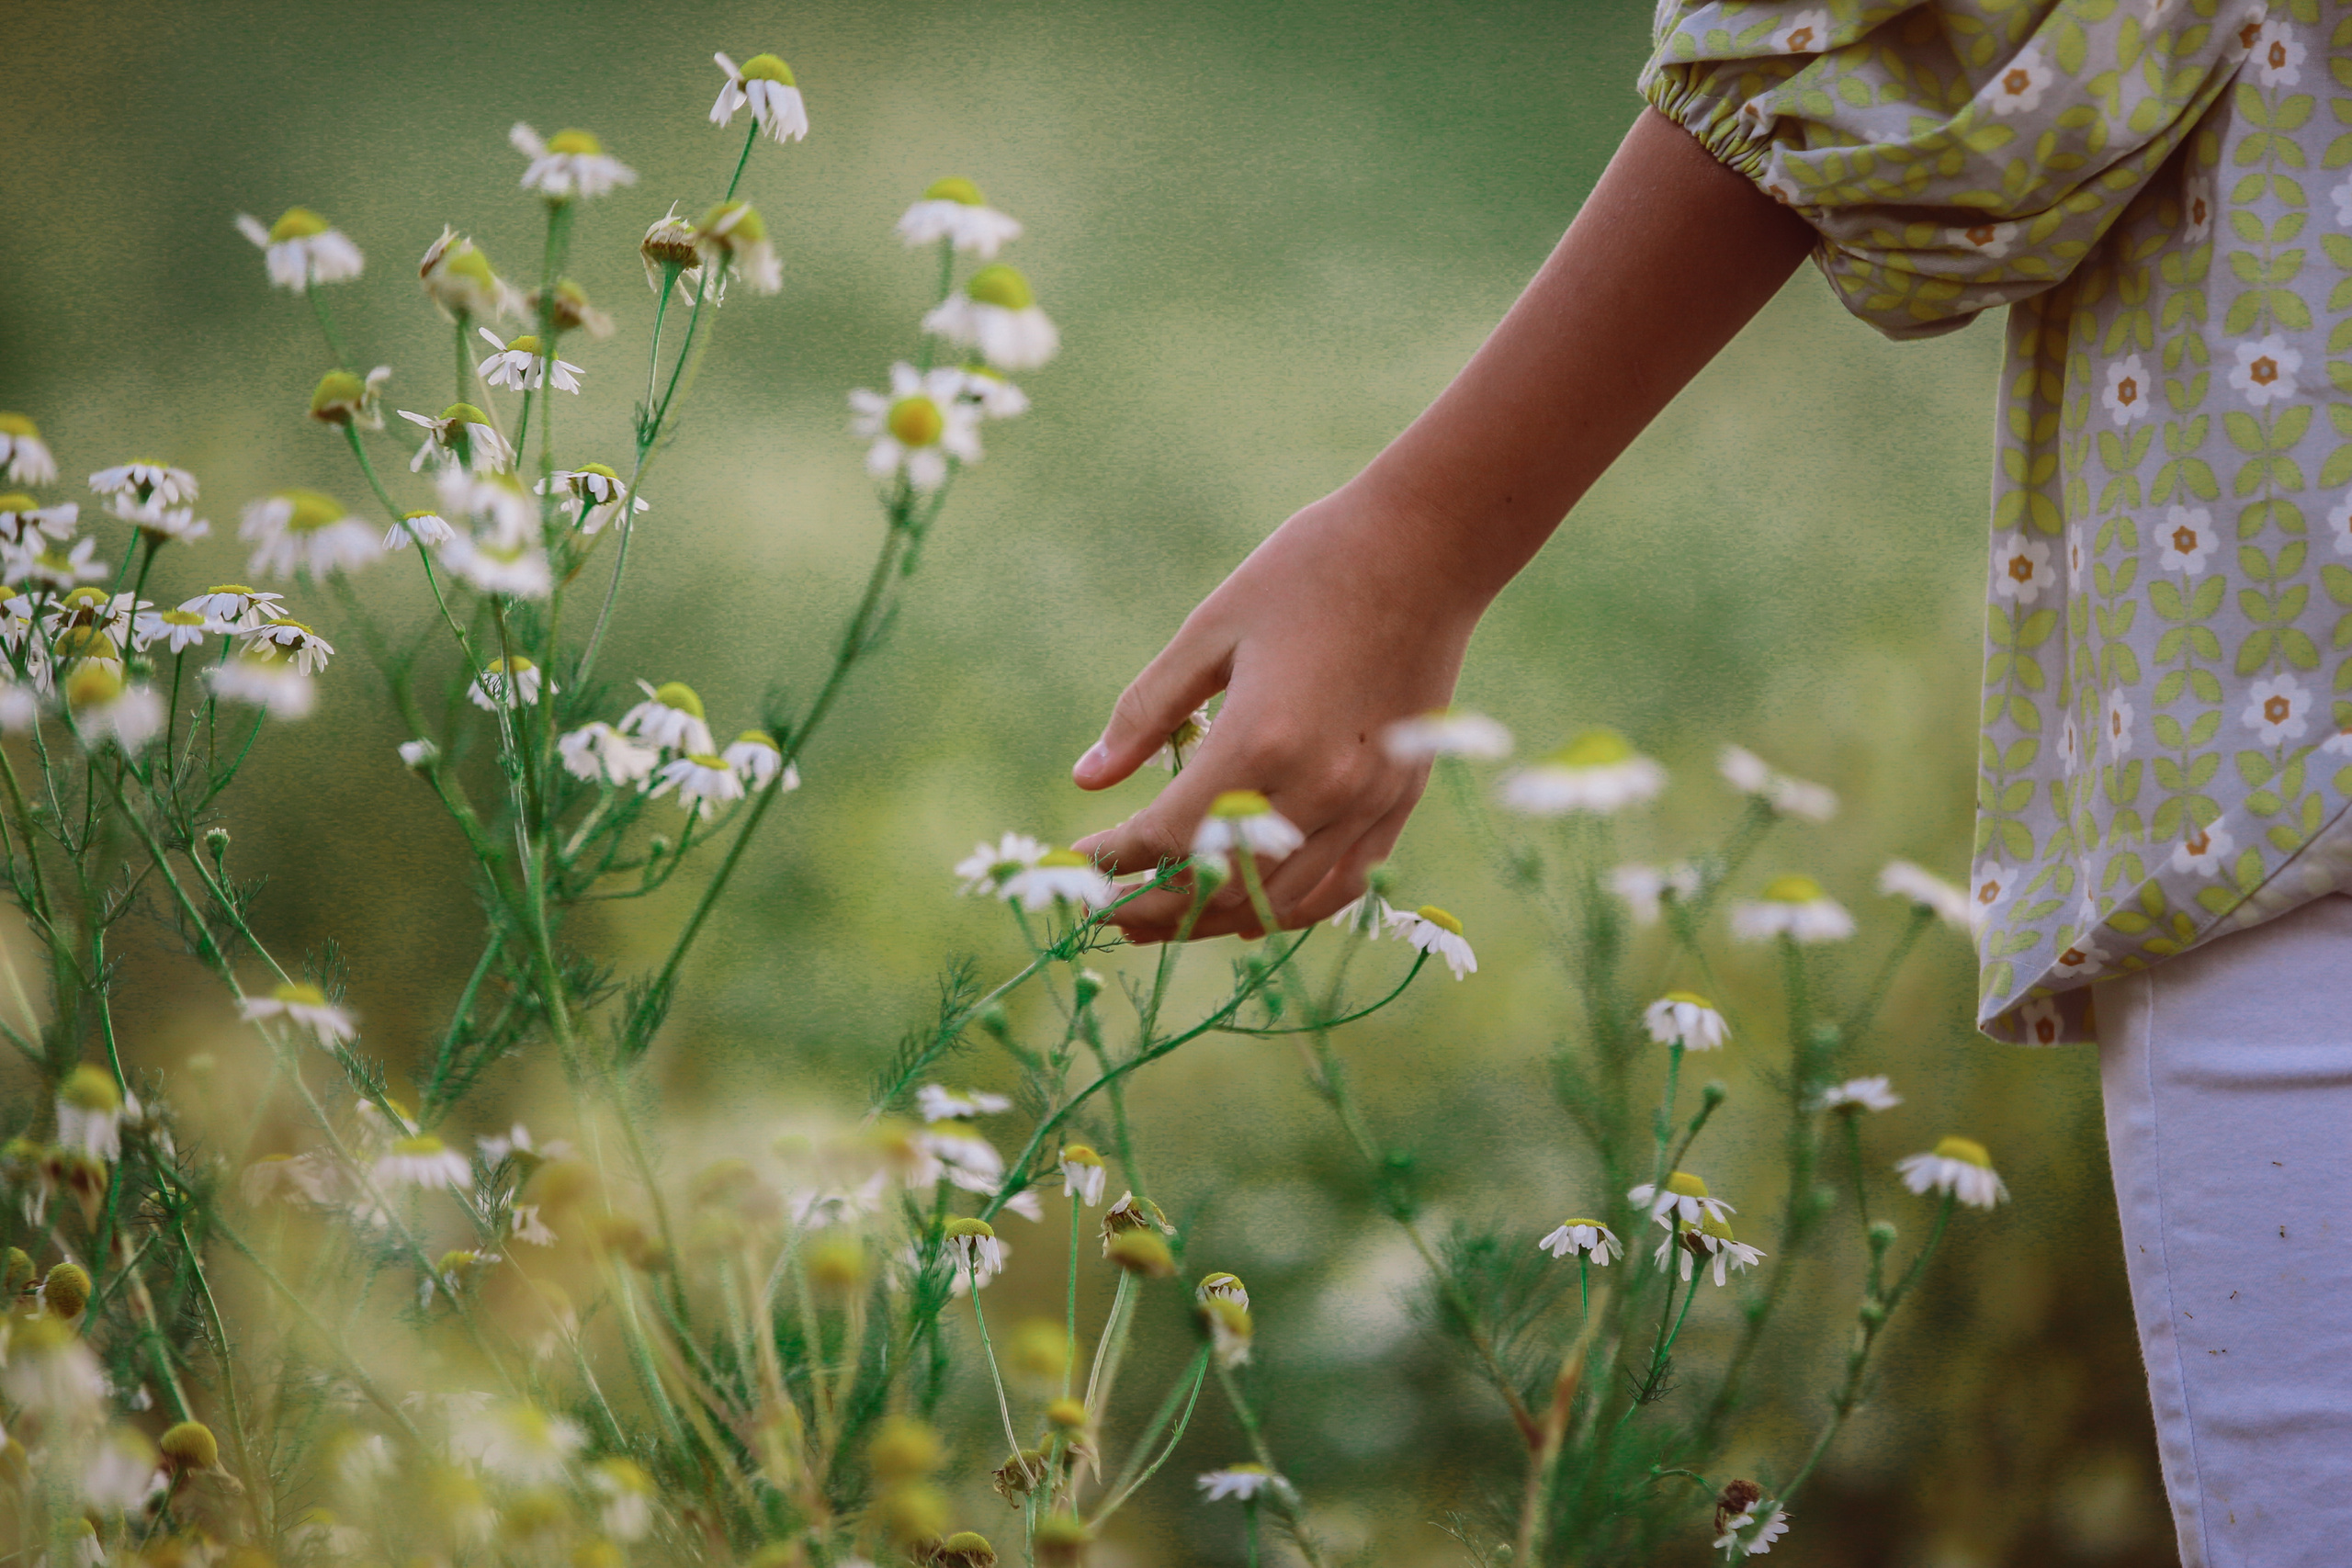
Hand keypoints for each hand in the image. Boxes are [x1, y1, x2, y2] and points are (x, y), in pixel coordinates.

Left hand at [1070, 477, 1484, 939]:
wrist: (1427, 548)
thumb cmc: (1309, 571)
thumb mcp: (1211, 630)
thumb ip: (1148, 711)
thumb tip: (1088, 778)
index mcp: (1260, 739)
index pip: (1170, 835)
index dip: (1117, 858)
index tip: (1082, 860)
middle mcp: (1317, 786)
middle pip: (1222, 884)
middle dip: (1158, 905)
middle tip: (1113, 914)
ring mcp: (1367, 800)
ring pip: (1280, 898)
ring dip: (1216, 918)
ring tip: (1167, 920)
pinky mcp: (1400, 799)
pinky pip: (1342, 884)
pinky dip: (1290, 908)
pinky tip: (1251, 914)